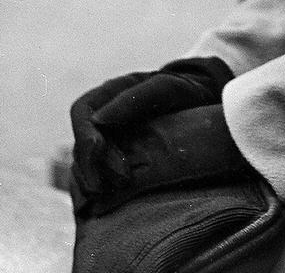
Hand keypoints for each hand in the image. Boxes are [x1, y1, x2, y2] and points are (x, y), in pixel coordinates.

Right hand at [69, 56, 233, 207]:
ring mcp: (106, 139)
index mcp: (110, 93)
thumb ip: (136, 98)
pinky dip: (103, 187)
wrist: (203, 105)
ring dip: (96, 180)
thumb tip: (99, 120)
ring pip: (84, 163)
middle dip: (93, 165)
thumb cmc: (185, 91)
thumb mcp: (167, 88)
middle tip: (120, 180)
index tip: (99, 150)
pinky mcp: (113, 160)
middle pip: (81, 143)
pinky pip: (97, 175)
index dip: (85, 133)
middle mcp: (102, 116)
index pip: (82, 112)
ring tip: (121, 190)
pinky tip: (117, 196)